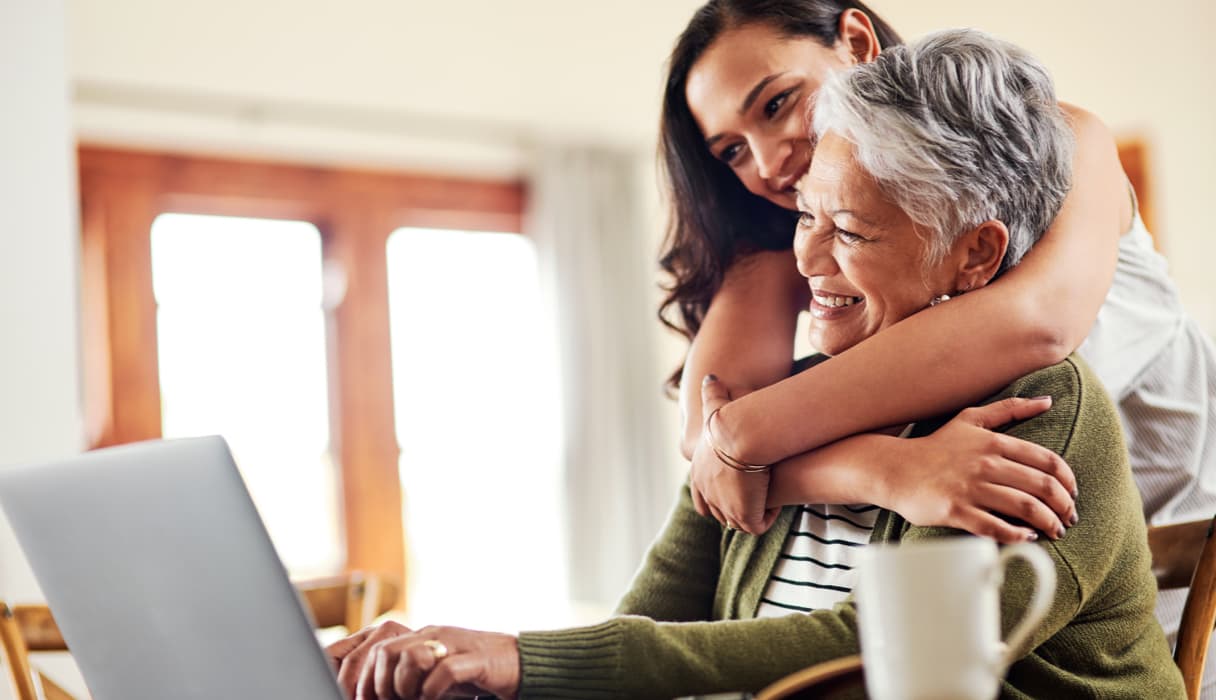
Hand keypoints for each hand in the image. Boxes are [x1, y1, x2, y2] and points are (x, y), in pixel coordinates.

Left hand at [328, 621, 520, 699]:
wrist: (520, 662)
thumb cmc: (475, 671)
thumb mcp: (436, 670)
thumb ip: (411, 675)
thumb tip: (378, 694)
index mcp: (422, 637)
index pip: (378, 649)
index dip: (365, 679)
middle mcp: (434, 635)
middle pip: (387, 651)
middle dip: (381, 684)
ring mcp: (454, 644)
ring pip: (410, 658)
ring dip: (404, 686)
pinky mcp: (474, 659)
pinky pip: (444, 672)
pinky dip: (432, 691)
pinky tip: (434, 699)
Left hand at [689, 374, 780, 534]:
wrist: (740, 436)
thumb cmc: (730, 420)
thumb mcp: (717, 407)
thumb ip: (712, 394)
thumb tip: (711, 377)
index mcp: (699, 474)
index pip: (702, 497)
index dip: (718, 496)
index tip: (736, 489)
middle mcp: (707, 494)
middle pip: (719, 513)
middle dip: (736, 508)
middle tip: (755, 497)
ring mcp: (724, 507)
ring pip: (738, 521)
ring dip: (753, 512)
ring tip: (768, 500)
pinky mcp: (744, 515)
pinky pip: (757, 525)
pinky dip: (767, 516)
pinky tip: (777, 503)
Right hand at [882, 396, 1077, 543]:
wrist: (895, 469)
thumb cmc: (936, 447)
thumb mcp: (971, 419)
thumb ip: (1010, 409)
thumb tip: (1047, 401)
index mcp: (994, 442)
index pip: (1046, 462)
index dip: (1067, 481)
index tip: (1072, 494)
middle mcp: (985, 464)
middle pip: (1041, 487)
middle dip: (1063, 506)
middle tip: (1068, 518)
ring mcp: (970, 488)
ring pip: (1024, 507)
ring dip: (1047, 523)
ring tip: (1054, 531)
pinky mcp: (955, 510)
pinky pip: (995, 527)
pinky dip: (1017, 535)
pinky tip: (1026, 538)